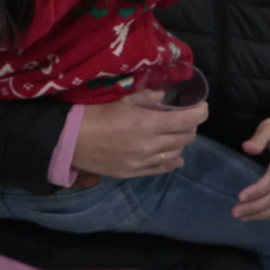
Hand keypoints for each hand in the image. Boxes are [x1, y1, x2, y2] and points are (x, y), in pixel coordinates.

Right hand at [71, 89, 207, 177]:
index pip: (187, 121)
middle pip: (185, 137)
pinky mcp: (133, 173)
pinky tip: (174, 156)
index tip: (202, 107)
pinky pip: (161, 168)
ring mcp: (142, 162)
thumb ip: (147, 98)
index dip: (200, 112)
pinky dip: (171, 160)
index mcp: (147, 124)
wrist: (68, 140)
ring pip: (176, 153)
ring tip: (174, 133)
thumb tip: (164, 97)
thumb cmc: (93, 113)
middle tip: (185, 118)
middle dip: (190, 126)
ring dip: (180, 142)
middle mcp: (149, 146)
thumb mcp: (121, 99)